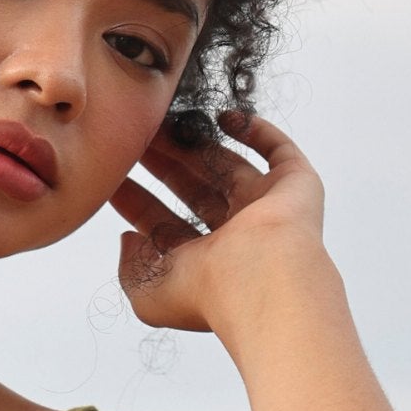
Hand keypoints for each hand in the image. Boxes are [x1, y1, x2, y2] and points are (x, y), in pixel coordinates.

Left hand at [110, 108, 326, 336]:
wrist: (260, 278)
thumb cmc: (208, 293)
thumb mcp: (148, 294)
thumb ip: (130, 270)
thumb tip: (129, 240)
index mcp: (207, 262)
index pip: (167, 225)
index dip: (139, 201)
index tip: (116, 177)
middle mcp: (237, 236)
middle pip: (194, 190)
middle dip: (165, 165)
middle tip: (138, 139)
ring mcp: (267, 209)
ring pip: (228, 166)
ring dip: (197, 144)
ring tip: (166, 122)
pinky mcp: (295, 186)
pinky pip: (277, 150)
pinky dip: (255, 130)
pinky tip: (223, 117)